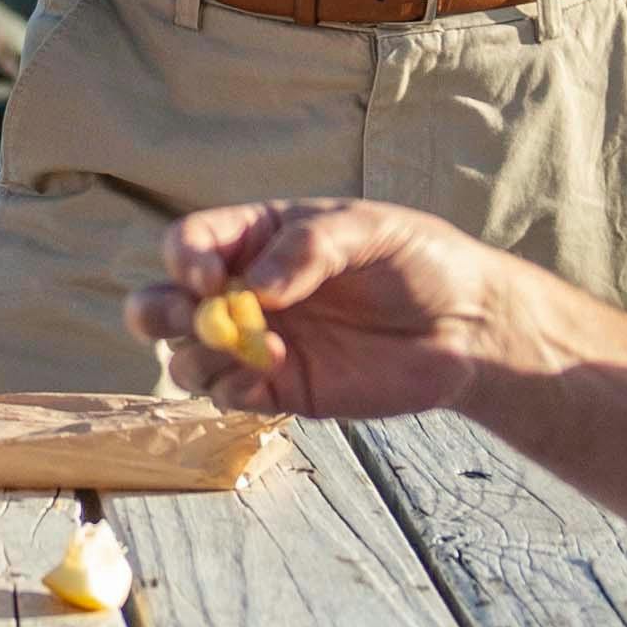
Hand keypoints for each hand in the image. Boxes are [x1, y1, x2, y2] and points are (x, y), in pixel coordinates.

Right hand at [119, 198, 538, 419]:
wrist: (467, 326)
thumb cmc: (418, 259)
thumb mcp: (366, 230)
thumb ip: (308, 249)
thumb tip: (254, 289)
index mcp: (257, 238)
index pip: (190, 243)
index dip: (183, 259)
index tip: (207, 278)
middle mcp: (244, 291)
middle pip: (163, 303)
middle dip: (159, 313)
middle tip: (195, 319)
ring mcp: (258, 343)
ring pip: (186, 355)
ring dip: (201, 355)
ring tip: (261, 350)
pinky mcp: (281, 389)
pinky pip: (227, 395)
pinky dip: (231, 390)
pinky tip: (270, 375)